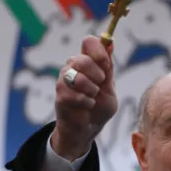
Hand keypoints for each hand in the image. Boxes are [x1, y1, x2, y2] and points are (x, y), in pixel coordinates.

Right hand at [51, 36, 116, 160]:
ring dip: (92, 90)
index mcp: (87, 61)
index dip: (99, 51)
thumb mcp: (109, 87)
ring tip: (93, 97)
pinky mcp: (60, 95)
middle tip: (100, 84)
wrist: (89, 128)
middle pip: (83, 59)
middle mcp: (73, 66)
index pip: (89, 42)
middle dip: (97, 74)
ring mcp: (64, 80)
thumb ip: (108, 67)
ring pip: (78, 78)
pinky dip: (86, 102)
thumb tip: (110, 43)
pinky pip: (74, 94)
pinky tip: (86, 106)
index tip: (106, 65)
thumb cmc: (99, 107)